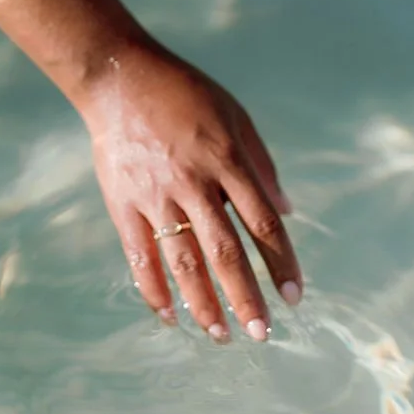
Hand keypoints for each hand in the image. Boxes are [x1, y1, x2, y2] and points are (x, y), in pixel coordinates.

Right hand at [81, 45, 302, 341]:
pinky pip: (140, 255)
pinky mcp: (124, 203)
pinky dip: (154, 289)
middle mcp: (194, 182)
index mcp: (227, 159)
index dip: (281, 262)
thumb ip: (262, 166)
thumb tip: (287, 211)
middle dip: (246, 296)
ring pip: (184, 260)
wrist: (119, 78)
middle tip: (262, 333)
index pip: (262, 222)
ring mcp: (156, 195)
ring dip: (204, 303)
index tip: (294, 296)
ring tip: (220, 335)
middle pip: (226, 251)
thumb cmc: (185, 94)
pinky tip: (171, 316)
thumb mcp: (236, 116)